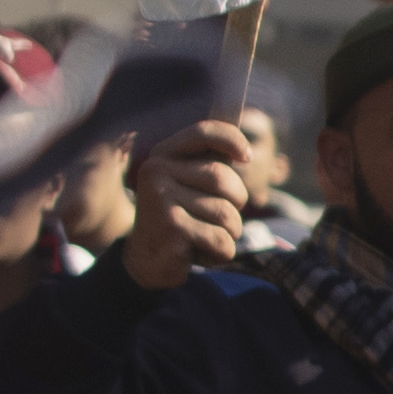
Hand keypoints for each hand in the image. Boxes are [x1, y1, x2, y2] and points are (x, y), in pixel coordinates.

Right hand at [120, 119, 253, 292]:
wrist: (146, 261)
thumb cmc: (180, 217)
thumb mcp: (190, 185)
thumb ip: (210, 162)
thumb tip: (241, 138)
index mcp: (162, 156)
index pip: (203, 132)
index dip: (232, 140)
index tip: (247, 157)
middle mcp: (156, 172)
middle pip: (223, 179)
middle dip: (235, 203)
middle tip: (218, 219)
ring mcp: (161, 200)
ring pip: (226, 213)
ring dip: (229, 232)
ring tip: (204, 237)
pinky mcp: (171, 228)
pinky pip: (221, 240)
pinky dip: (221, 252)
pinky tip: (197, 253)